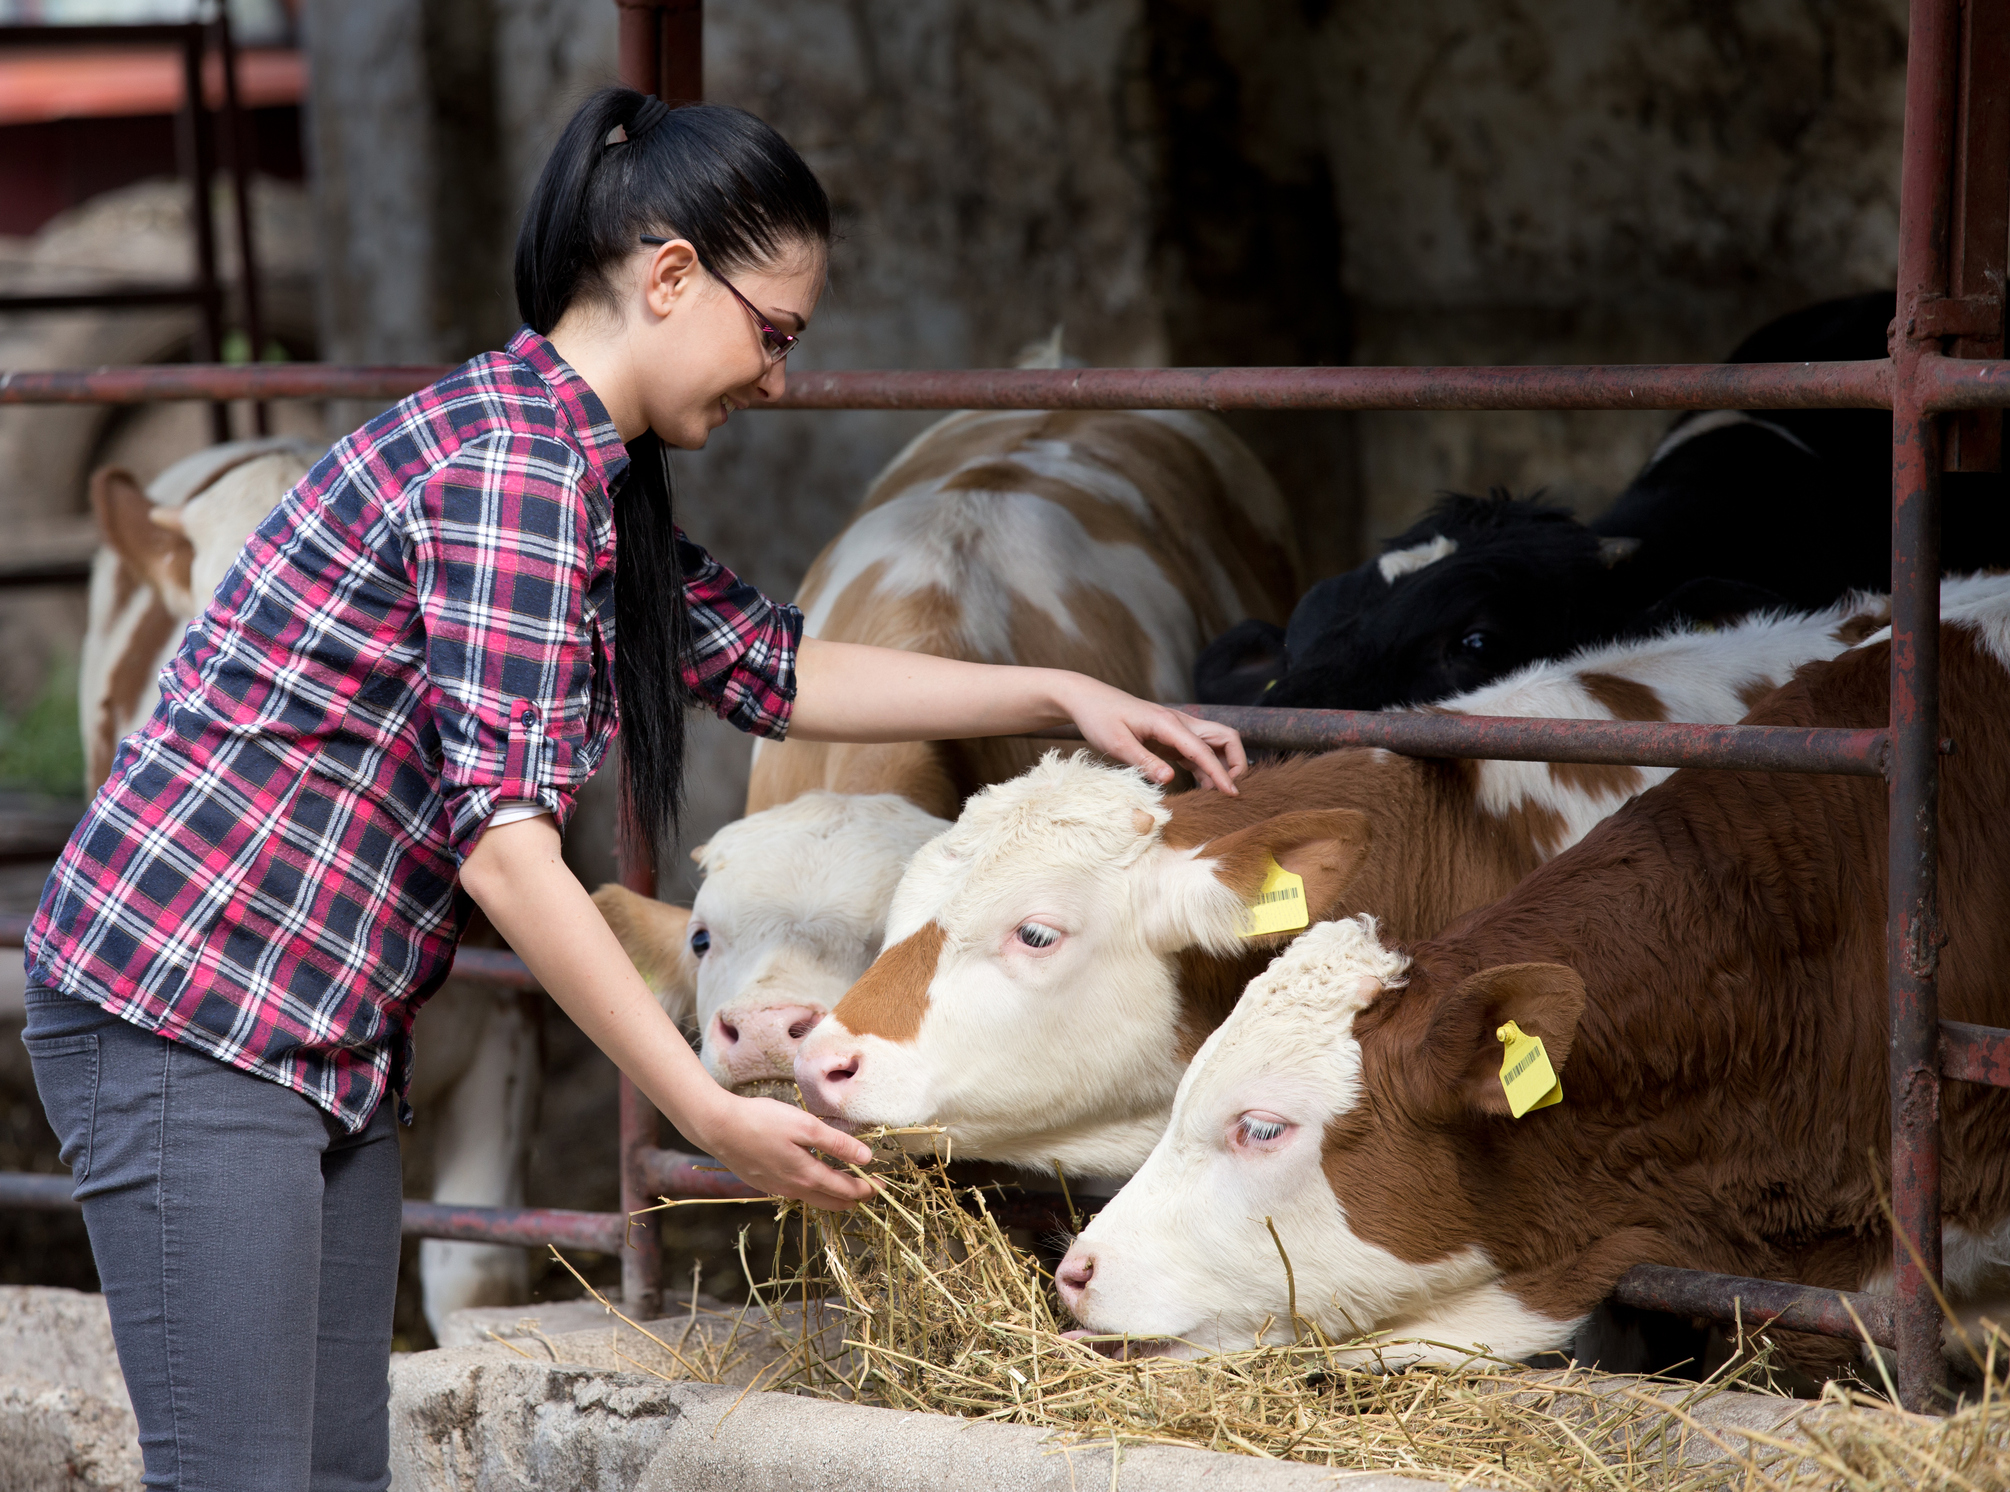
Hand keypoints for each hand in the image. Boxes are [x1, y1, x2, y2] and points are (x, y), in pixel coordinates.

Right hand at [684, 1089, 876, 1210]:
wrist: (718, 1127)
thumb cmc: (762, 1121)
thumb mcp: (806, 1126)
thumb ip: (837, 1143)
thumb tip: (866, 1159)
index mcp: (807, 1176)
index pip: (846, 1190)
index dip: (867, 1189)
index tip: (883, 1184)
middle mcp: (793, 1189)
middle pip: (831, 1202)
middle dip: (854, 1197)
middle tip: (870, 1189)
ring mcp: (776, 1188)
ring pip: (813, 1199)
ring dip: (833, 1195)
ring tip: (846, 1184)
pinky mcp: (763, 1182)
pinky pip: (795, 1192)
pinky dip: (812, 1189)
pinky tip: (812, 1177)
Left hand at [1057, 675, 1245, 793]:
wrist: (1087, 699)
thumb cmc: (1099, 717)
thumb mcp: (1116, 743)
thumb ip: (1144, 761)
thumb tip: (1170, 779)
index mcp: (1168, 723)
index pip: (1205, 750)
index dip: (1222, 773)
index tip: (1233, 794)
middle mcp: (1179, 723)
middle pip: (1225, 737)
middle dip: (1237, 762)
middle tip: (1231, 790)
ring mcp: (1176, 729)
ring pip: (1214, 744)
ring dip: (1222, 766)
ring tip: (1219, 795)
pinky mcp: (1169, 736)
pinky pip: (1197, 752)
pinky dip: (1206, 768)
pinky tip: (1204, 787)